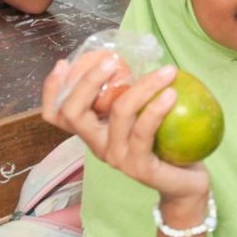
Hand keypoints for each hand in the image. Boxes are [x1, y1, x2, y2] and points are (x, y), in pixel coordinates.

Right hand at [42, 55, 210, 202]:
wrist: (185, 183)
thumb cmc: (163, 142)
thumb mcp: (141, 113)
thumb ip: (130, 91)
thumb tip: (137, 53)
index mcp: (92, 132)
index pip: (56, 115)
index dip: (51, 90)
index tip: (62, 63)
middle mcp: (97, 146)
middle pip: (73, 112)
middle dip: (88, 81)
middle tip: (113, 60)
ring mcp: (116, 158)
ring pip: (118, 114)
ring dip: (143, 87)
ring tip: (167, 72)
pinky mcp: (139, 168)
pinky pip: (144, 132)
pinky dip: (157, 109)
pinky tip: (171, 93)